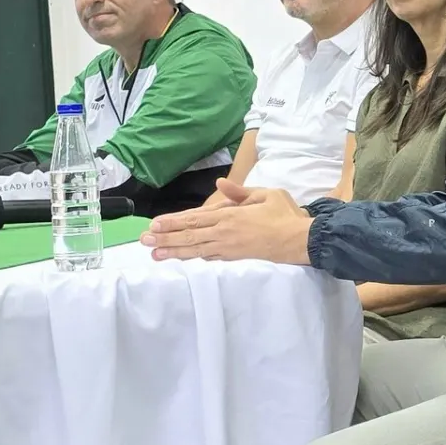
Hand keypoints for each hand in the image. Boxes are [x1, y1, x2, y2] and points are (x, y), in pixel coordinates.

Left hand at [141, 178, 313, 263]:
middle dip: (165, 238)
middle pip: (189, 235)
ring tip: (155, 254)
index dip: (173, 222)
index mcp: (230, 215)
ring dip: (174, 251)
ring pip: (195, 249)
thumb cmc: (286, 215)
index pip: (194, 218)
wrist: (301, 240)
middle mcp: (225, 232)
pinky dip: (194, 258)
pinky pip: (210, 257)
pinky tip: (182, 259)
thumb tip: (219, 185)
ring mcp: (229, 247)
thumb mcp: (266, 194)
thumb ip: (240, 192)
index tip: (155, 225)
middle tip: (144, 241)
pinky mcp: (236, 257)